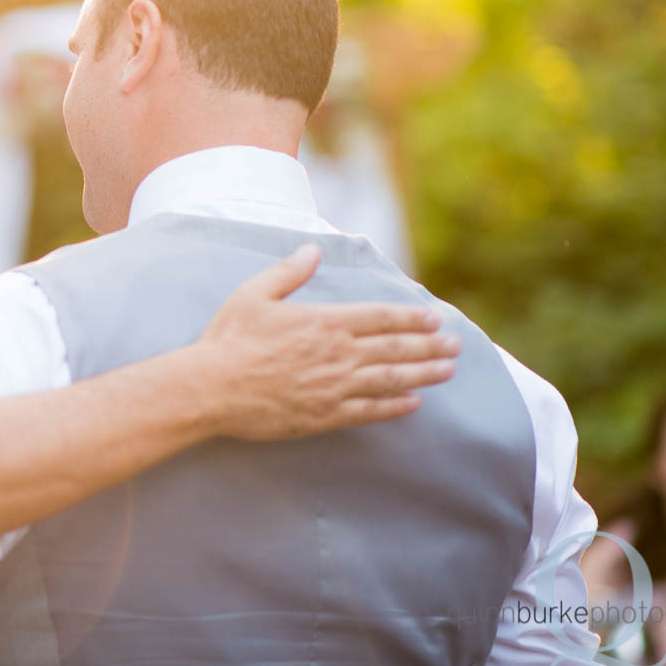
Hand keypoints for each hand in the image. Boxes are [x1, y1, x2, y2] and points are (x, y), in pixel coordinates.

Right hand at [193, 245, 460, 439]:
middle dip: (429, 346)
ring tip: (447, 371)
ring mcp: (334, 387)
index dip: (410, 317)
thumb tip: (313, 249)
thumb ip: (288, 272)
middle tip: (455, 345)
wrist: (211, 389)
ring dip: (423, 374)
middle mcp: (337, 354)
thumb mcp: (253, 295)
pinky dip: (395, 407)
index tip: (434, 317)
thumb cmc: (229, 340)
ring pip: (390, 379)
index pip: (379, 317)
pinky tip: (413, 403)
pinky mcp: (325, 415)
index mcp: (323, 322)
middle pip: (394, 348)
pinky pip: (370, 411)